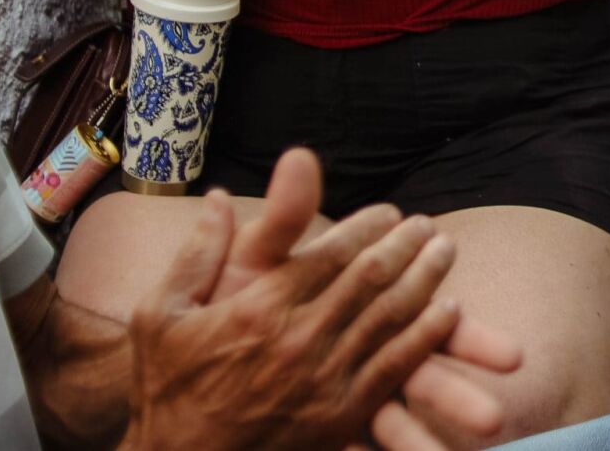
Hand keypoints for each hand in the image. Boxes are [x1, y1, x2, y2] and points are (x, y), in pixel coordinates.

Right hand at [122, 177, 472, 450]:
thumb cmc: (167, 387)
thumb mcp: (160, 314)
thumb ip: (197, 252)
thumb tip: (218, 194)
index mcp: (259, 307)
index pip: (333, 252)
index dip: (369, 226)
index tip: (389, 213)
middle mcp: (298, 338)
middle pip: (371, 276)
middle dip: (406, 243)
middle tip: (425, 225)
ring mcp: (324, 379)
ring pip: (392, 314)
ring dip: (427, 277)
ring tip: (445, 251)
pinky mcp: (341, 415)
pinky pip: (397, 365)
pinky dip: (428, 334)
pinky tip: (449, 311)